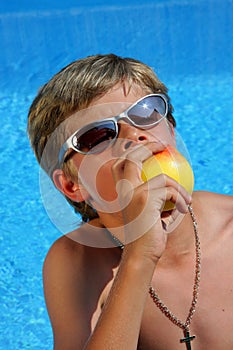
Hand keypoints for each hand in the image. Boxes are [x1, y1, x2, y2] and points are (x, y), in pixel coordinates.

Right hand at [111, 141, 191, 261]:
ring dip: (179, 189)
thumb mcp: (151, 210)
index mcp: (122, 192)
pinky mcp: (146, 198)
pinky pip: (170, 190)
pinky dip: (180, 199)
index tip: (150, 147)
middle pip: (132, 158)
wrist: (142, 253)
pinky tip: (183, 209)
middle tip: (164, 146)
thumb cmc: (148, 233)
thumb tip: (171, 181)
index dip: (133, 151)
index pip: (120, 164)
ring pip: (162, 178)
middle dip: (148, 147)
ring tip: (186, 200)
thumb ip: (155, 194)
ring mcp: (134, 192)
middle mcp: (125, 189)